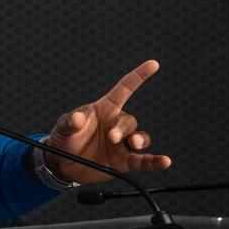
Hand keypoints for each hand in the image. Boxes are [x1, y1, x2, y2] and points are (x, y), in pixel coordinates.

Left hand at [45, 59, 172, 182]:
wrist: (63, 164)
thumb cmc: (64, 139)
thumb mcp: (63, 127)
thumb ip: (70, 122)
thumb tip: (78, 117)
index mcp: (105, 109)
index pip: (125, 88)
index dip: (138, 76)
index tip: (153, 64)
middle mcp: (116, 124)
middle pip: (129, 121)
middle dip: (122, 128)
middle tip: (112, 137)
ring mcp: (122, 143)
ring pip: (141, 138)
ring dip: (140, 140)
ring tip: (133, 144)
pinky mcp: (123, 161)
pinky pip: (143, 160)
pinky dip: (155, 161)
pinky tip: (165, 161)